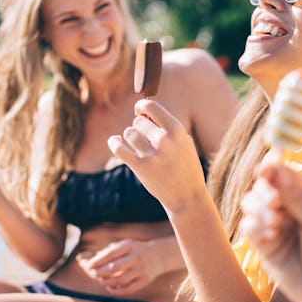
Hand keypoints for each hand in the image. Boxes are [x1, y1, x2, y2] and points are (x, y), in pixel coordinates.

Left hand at [76, 239, 161, 294]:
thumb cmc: (134, 250)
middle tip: (94, 274)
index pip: (110, 254)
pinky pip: (127, 289)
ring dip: (107, 282)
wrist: (158, 256)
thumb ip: (109, 252)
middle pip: (114, 268)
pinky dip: (116, 291)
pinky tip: (110, 288)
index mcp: (130, 245)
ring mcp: (142, 270)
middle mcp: (137, 257)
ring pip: (119, 280)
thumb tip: (90, 263)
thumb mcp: (125, 245)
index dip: (98, 260)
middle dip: (100, 272)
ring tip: (102, 280)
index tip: (88, 265)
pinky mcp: (145, 281)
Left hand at [108, 99, 208, 214]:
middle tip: (145, 137)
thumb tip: (143, 113)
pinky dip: (114, 143)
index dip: (141, 106)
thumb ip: (166, 126)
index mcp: (177, 130)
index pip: (151, 106)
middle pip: (138, 121)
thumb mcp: (183, 142)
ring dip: (131, 137)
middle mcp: (164, 140)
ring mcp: (152, 154)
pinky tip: (115, 141)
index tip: (139, 111)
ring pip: (129, 133)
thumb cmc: (185, 166)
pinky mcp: (140, 167)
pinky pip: (119, 148)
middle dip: (139, 127)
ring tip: (139, 146)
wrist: (187, 196)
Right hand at [240, 163, 301, 301]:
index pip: (284, 174)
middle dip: (265, 191)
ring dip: (258, 208)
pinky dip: (255, 226)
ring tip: (274, 224)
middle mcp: (289, 206)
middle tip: (274, 202)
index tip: (262, 170)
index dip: (271, 169)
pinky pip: (248, 226)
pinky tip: (270, 236)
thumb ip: (297, 197)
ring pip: (251, 203)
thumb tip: (277, 171)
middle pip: (264, 186)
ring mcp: (275, 224)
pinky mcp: (263, 243)